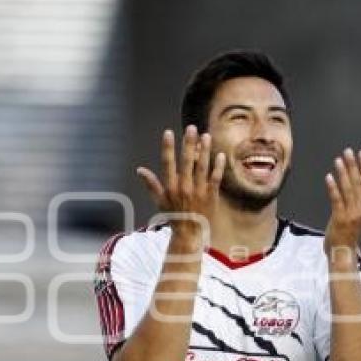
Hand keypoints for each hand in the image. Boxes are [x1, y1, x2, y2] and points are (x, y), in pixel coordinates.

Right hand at [137, 125, 225, 239]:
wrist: (189, 233)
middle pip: (186, 162)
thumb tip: (140, 170)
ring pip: (202, 167)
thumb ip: (151, 184)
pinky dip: (218, 167)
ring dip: (205, 150)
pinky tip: (220, 154)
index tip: (168, 132)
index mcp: (170, 187)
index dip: (168, 147)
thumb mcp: (160, 201)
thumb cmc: (174, 215)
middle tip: (191, 128)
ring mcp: (199, 191)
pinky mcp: (211, 196)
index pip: (168, 163)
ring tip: (206, 136)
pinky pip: (216, 178)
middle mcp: (184, 188)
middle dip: (188, 143)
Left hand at [324, 148, 360, 258]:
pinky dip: (333, 188)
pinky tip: (329, 177)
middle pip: (358, 182)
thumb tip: (353, 180)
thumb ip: (357, 200)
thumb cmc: (348, 233)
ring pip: (348, 189)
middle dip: (353, 165)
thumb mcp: (357, 215)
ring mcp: (352, 214)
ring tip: (338, 160)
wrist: (343, 251)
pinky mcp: (340, 218)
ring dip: (343, 173)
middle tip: (347, 151)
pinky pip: (337, 200)